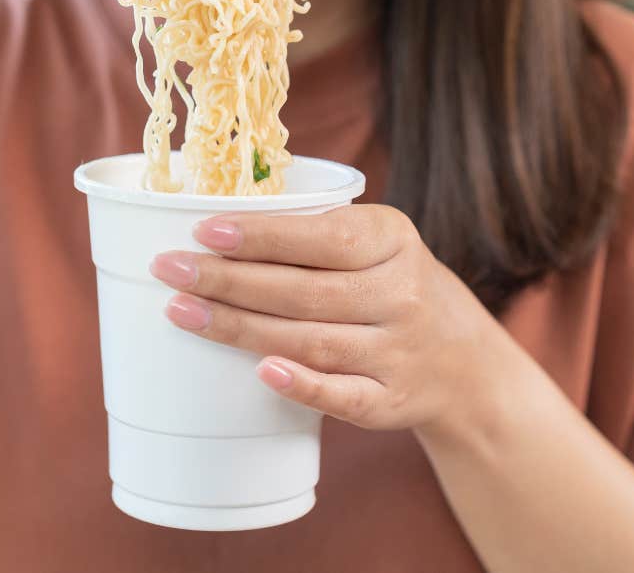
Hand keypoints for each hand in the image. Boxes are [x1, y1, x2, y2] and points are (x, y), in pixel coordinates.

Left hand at [150, 204, 503, 434]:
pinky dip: (303, 385)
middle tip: (170, 270)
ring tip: (181, 312)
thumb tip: (218, 232)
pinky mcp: (391, 402)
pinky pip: (343, 396)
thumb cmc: (392, 284)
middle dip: (229, 280)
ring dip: (241, 328)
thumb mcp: (378, 242)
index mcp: (394, 241)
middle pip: (306, 290)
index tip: (204, 231)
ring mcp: (398, 352)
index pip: (325, 236)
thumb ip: (317, 234)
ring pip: (313, 340)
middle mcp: (401, 295)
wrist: (463, 360)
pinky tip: (259, 371)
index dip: (263, 236)